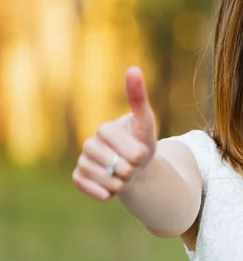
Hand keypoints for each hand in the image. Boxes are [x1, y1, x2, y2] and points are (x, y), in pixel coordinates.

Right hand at [72, 66, 156, 200]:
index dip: (138, 156)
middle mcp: (89, 143)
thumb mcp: (146, 122)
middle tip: (133, 166)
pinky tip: (112, 189)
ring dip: (120, 183)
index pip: (126, 150)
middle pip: (115, 166)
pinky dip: (104, 192)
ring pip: (104, 179)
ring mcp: (83, 161)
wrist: (136, 168)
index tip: (142, 153)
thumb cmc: (142, 143)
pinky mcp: (78, 177)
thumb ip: (139, 98)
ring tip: (124, 175)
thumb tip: (132, 68)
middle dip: (131, 171)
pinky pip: (88, 187)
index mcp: (105, 129)